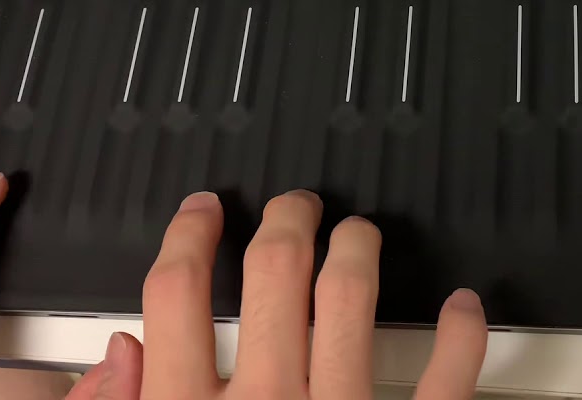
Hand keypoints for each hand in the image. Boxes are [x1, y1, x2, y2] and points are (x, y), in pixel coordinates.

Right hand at [132, 189, 488, 399]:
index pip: (179, 295)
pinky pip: (443, 376)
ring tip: (358, 233)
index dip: (188, 236)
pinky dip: (459, 335)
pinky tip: (460, 308)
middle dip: (286, 220)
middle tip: (296, 205)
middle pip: (274, 272)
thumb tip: (121, 354)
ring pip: (350, 296)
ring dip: (356, 248)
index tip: (202, 210)